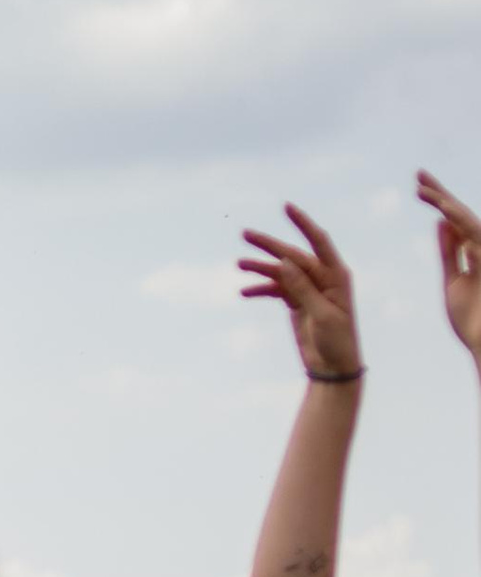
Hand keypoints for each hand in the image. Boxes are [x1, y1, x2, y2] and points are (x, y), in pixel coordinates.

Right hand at [237, 204, 363, 384]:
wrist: (334, 369)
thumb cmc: (337, 342)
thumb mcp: (322, 315)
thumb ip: (303, 288)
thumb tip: (285, 262)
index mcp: (335, 276)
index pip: (318, 242)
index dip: (302, 223)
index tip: (285, 207)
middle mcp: (322, 278)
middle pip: (292, 255)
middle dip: (269, 245)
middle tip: (245, 234)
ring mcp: (307, 290)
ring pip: (280, 273)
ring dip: (260, 269)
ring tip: (239, 264)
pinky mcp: (296, 303)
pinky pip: (275, 290)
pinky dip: (261, 289)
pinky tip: (244, 292)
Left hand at [421, 170, 480, 362]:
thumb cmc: (472, 317)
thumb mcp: (452, 279)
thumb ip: (449, 251)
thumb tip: (441, 223)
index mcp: (472, 249)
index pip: (452, 220)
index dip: (437, 201)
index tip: (418, 187)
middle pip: (459, 214)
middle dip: (439, 194)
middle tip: (418, 175)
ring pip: (469, 223)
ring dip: (448, 206)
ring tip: (427, 192)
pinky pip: (476, 243)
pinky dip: (462, 230)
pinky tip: (445, 215)